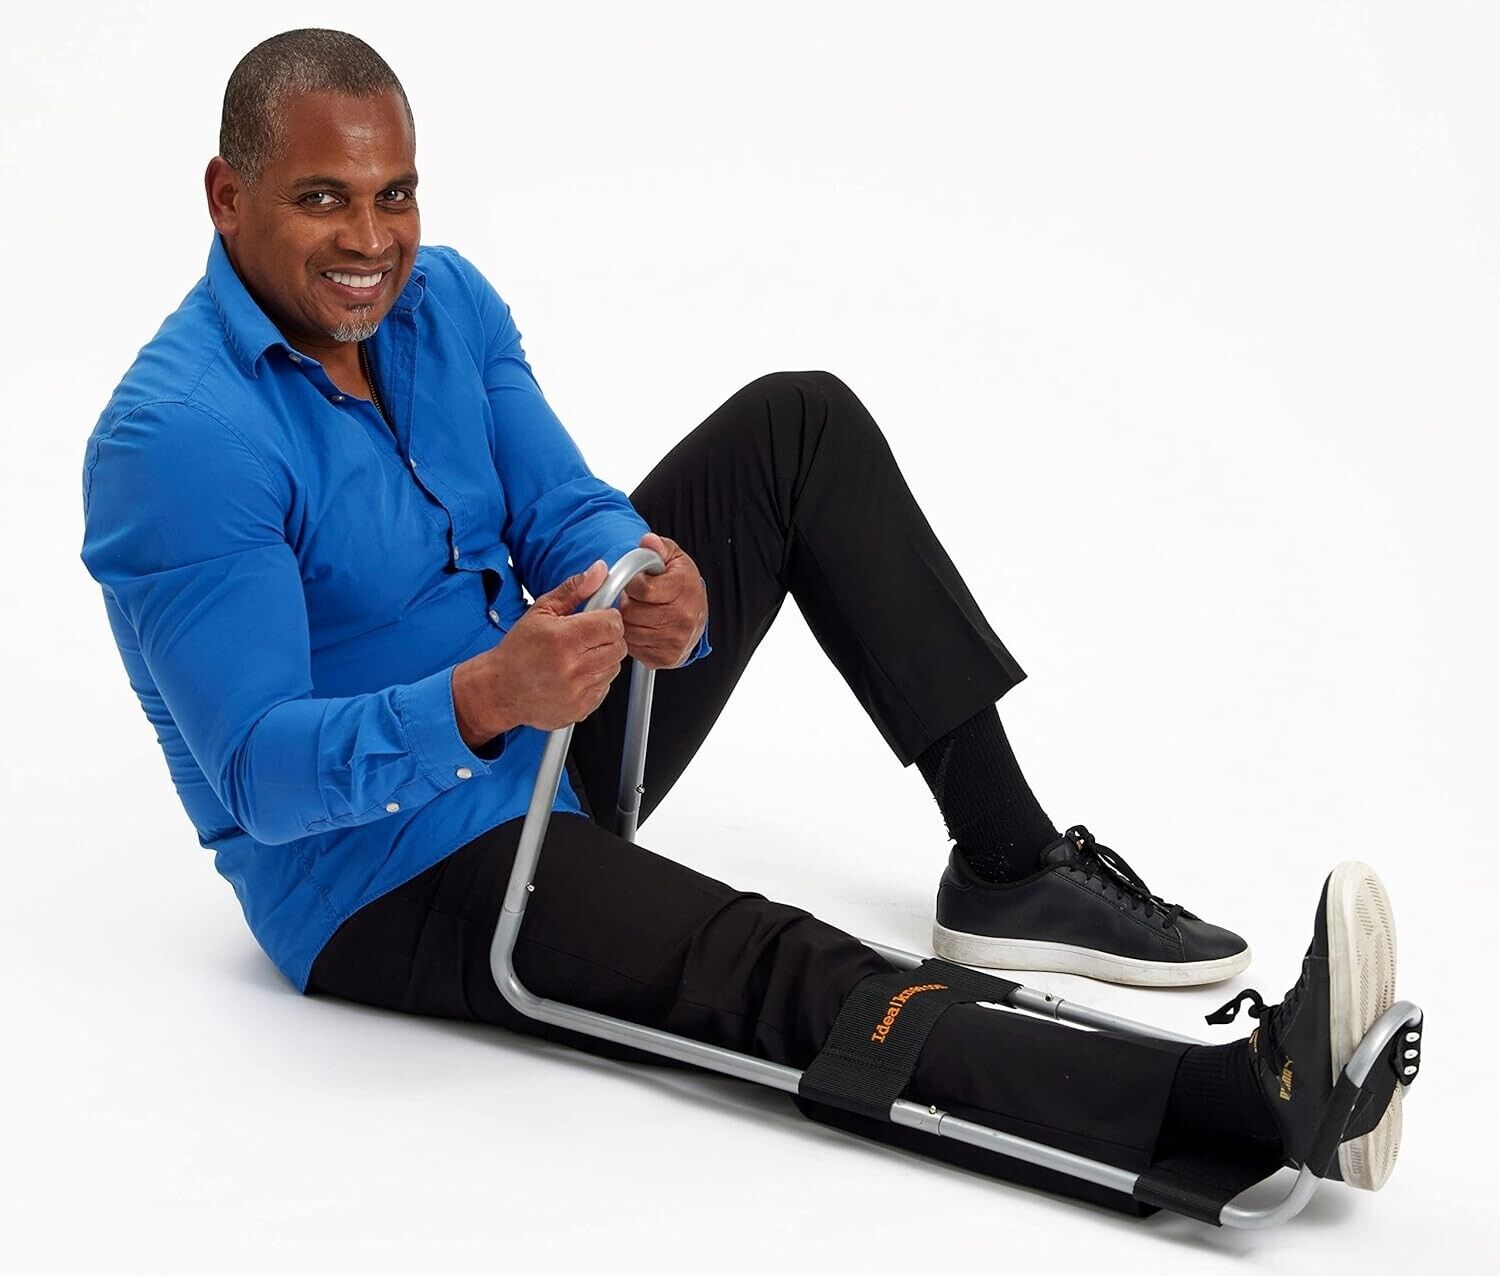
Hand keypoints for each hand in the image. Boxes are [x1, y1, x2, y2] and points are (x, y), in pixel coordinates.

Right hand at [452, 560, 627, 741]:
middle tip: (588, 637)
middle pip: (618, 646)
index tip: (598, 619)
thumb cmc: (517, 650)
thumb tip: (600, 571)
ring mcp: (577, 691)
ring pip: (614, 668)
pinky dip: (595, 680)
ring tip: (579, 656)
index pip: (613, 624)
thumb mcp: (541, 611)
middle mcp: (572, 667)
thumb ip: (574, 589)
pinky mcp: (580, 708)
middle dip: (607, 638)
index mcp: (563, 638)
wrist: (499, 690)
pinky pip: (605, 688)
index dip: (609, 618)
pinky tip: (575, 675)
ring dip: (602, 659)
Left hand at [620, 533, 707, 670]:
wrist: (697, 612)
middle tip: (632, 598)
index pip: (643, 589)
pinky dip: (632, 638)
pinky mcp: (667, 657)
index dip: (632, 584)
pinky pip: (634, 648)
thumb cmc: (681, 583)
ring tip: (637, 610)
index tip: (635, 582)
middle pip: (632, 612)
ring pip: (630, 631)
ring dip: (626, 621)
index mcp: (684, 588)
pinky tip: (641, 626)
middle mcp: (683, 617)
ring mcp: (676, 640)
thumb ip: (658, 547)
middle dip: (626, 603)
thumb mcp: (672, 557)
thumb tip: (648, 542)